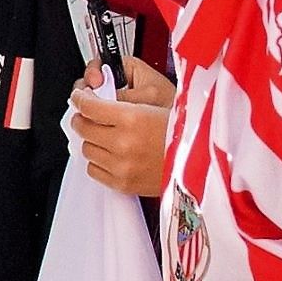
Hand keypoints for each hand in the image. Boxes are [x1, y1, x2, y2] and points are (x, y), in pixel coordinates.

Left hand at [68, 56, 172, 195]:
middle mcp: (123, 143)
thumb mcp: (157, 105)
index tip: (79, 95)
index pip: (89, 106)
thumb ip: (125, 103)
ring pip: (86, 149)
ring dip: (90, 139)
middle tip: (86, 113)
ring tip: (101, 134)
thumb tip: (99, 97)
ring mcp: (121, 166)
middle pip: (83, 127)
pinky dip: (97, 161)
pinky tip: (108, 154)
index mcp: (132, 118)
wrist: (202, 165)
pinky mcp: (123, 184)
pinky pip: (94, 170)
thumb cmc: (184, 133)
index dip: (80, 98)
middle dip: (81, 117)